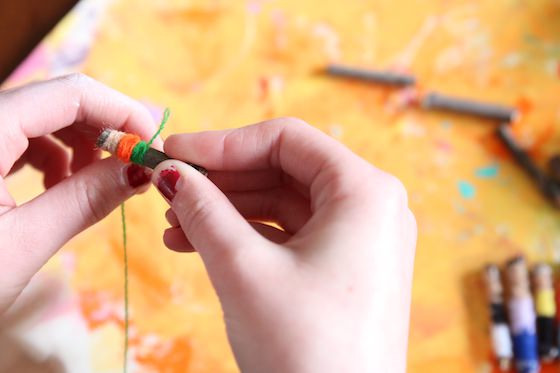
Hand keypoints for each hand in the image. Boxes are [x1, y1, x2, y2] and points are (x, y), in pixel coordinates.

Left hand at [0, 74, 159, 312]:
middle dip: (102, 130)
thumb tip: (140, 171)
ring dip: (77, 145)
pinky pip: (17, 138)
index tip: (152, 141)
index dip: (120, 110)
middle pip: (54, 101)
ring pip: (37, 119)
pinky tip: (57, 188)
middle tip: (131, 166)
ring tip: (93, 184)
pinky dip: (49, 158)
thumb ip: (84, 201)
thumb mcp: (21, 244)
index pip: (69, 93)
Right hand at [152, 118, 415, 372]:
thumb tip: (172, 173)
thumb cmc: (306, 350)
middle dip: (223, 180)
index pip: (286, 139)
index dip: (224, 142)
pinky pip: (291, 236)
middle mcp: (372, 208)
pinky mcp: (346, 269)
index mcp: (365, 191)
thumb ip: (203, 211)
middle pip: (284, 170)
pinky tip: (199, 245)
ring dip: (228, 211)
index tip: (176, 151)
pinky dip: (248, 237)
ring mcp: (362, 240)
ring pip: (284, 204)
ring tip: (174, 223)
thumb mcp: (244, 270)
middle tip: (171, 187)